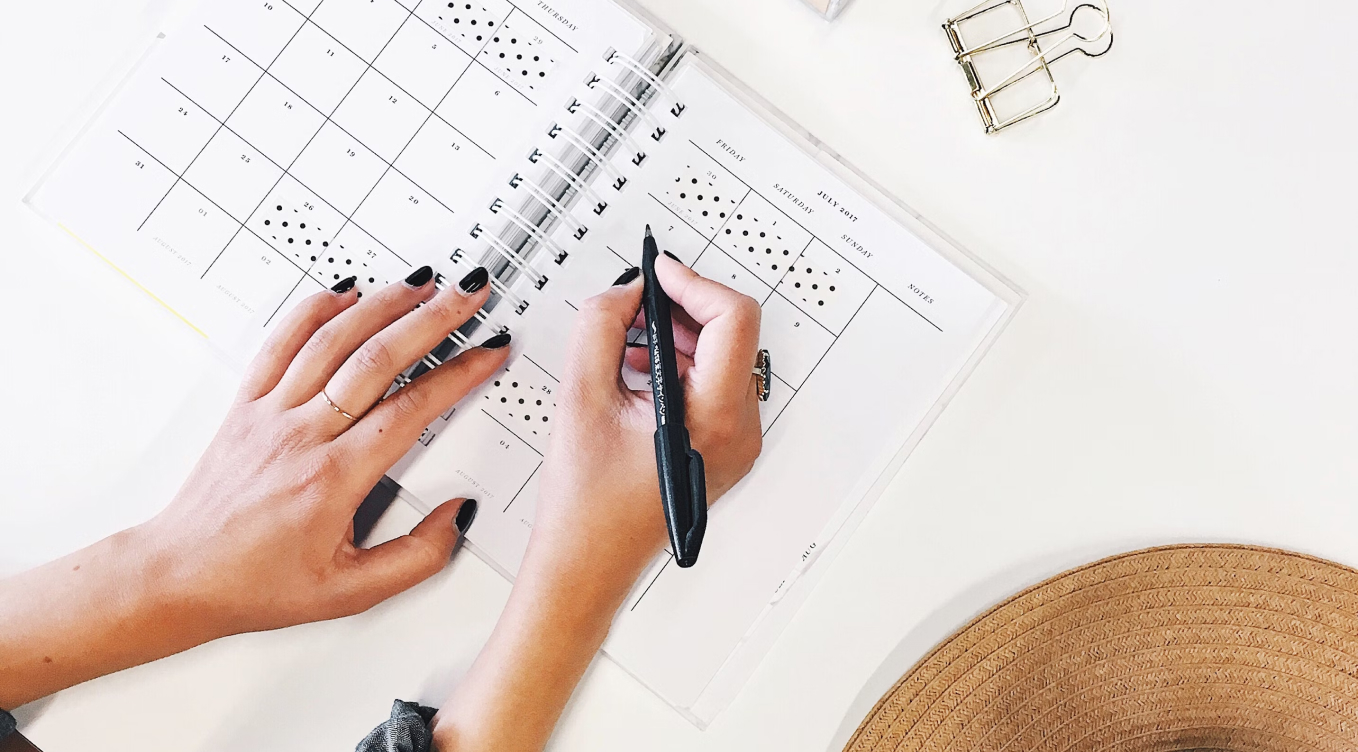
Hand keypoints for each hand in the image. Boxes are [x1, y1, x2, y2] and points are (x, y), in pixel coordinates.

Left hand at [144, 266, 507, 634]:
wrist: (180, 576)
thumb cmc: (257, 584)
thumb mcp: (351, 593)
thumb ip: (416, 557)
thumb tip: (457, 516)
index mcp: (333, 479)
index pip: (411, 409)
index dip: (458, 374)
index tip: (488, 351)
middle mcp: (301, 436)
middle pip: (377, 359)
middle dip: (433, 318)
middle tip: (468, 294)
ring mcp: (269, 414)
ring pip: (332, 340)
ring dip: (382, 304)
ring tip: (422, 282)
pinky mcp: (245, 404)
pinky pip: (280, 342)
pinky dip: (314, 309)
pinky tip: (344, 293)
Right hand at [431, 258, 763, 751]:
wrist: (587, 564)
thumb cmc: (585, 504)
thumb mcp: (581, 396)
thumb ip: (601, 325)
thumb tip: (626, 289)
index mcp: (715, 419)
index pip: (734, 319)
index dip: (693, 283)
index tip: (658, 271)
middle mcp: (740, 431)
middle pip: (733, 334)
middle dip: (683, 307)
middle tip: (637, 299)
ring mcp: (737, 442)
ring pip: (724, 356)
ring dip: (678, 334)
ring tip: (628, 338)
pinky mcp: (723, 446)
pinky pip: (713, 384)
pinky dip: (679, 363)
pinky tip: (638, 367)